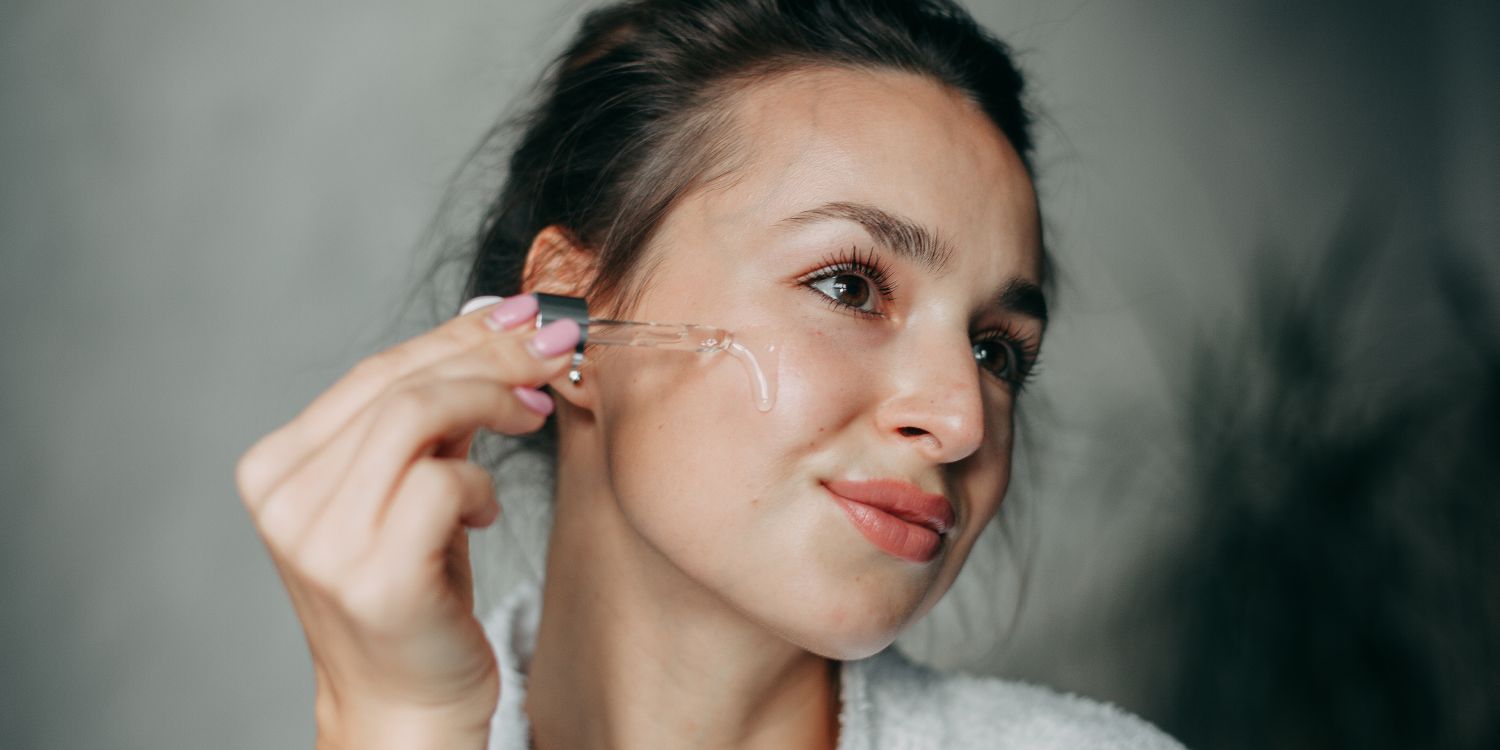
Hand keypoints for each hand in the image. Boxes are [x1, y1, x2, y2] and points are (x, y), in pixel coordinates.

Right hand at [235, 294, 578, 748]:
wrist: (403, 707)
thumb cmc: (416, 593)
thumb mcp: (411, 489)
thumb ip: (434, 415)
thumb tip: (496, 318)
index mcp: (278, 466)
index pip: (376, 370)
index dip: (458, 335)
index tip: (523, 315)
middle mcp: (286, 498)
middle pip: (397, 382)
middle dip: (491, 354)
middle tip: (557, 346)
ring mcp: (321, 540)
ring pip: (415, 415)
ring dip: (493, 400)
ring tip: (533, 414)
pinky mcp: (372, 577)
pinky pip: (440, 483)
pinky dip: (480, 484)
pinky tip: (486, 512)